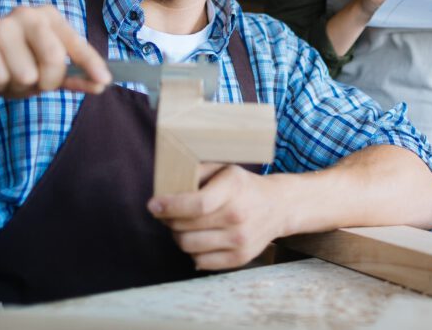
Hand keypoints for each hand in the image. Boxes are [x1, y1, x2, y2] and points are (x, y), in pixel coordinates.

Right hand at [0, 5, 111, 102]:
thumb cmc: (12, 67)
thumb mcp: (46, 74)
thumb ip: (73, 78)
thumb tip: (101, 84)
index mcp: (48, 17)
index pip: (76, 44)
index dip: (90, 64)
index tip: (104, 82)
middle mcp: (26, 14)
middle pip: (53, 58)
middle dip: (46, 82)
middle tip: (32, 82)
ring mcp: (0, 24)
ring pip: (25, 74)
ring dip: (15, 87)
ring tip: (5, 76)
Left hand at [147, 165, 285, 269]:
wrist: (278, 206)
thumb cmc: (242, 186)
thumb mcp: (223, 169)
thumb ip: (195, 174)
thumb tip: (164, 188)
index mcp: (233, 188)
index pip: (197, 204)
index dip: (170, 206)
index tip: (153, 205)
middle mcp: (238, 215)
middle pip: (186, 227)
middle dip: (168, 220)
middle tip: (165, 213)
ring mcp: (240, 240)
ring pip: (188, 246)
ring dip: (177, 235)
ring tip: (182, 226)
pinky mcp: (240, 258)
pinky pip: (200, 261)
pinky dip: (192, 251)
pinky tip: (198, 238)